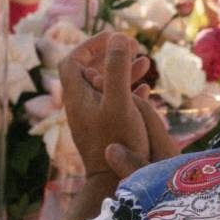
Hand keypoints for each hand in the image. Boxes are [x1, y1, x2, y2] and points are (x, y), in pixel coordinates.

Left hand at [61, 32, 168, 181]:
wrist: (115, 182)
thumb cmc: (116, 141)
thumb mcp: (118, 102)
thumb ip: (116, 69)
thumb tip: (118, 37)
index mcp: (77, 97)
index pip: (72, 61)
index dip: (90, 45)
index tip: (112, 38)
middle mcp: (82, 107)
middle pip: (90, 71)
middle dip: (112, 56)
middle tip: (134, 47)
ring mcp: (94, 119)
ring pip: (107, 87)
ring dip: (125, 73)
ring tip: (147, 64)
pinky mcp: (108, 131)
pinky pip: (117, 104)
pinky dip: (131, 91)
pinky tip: (147, 89)